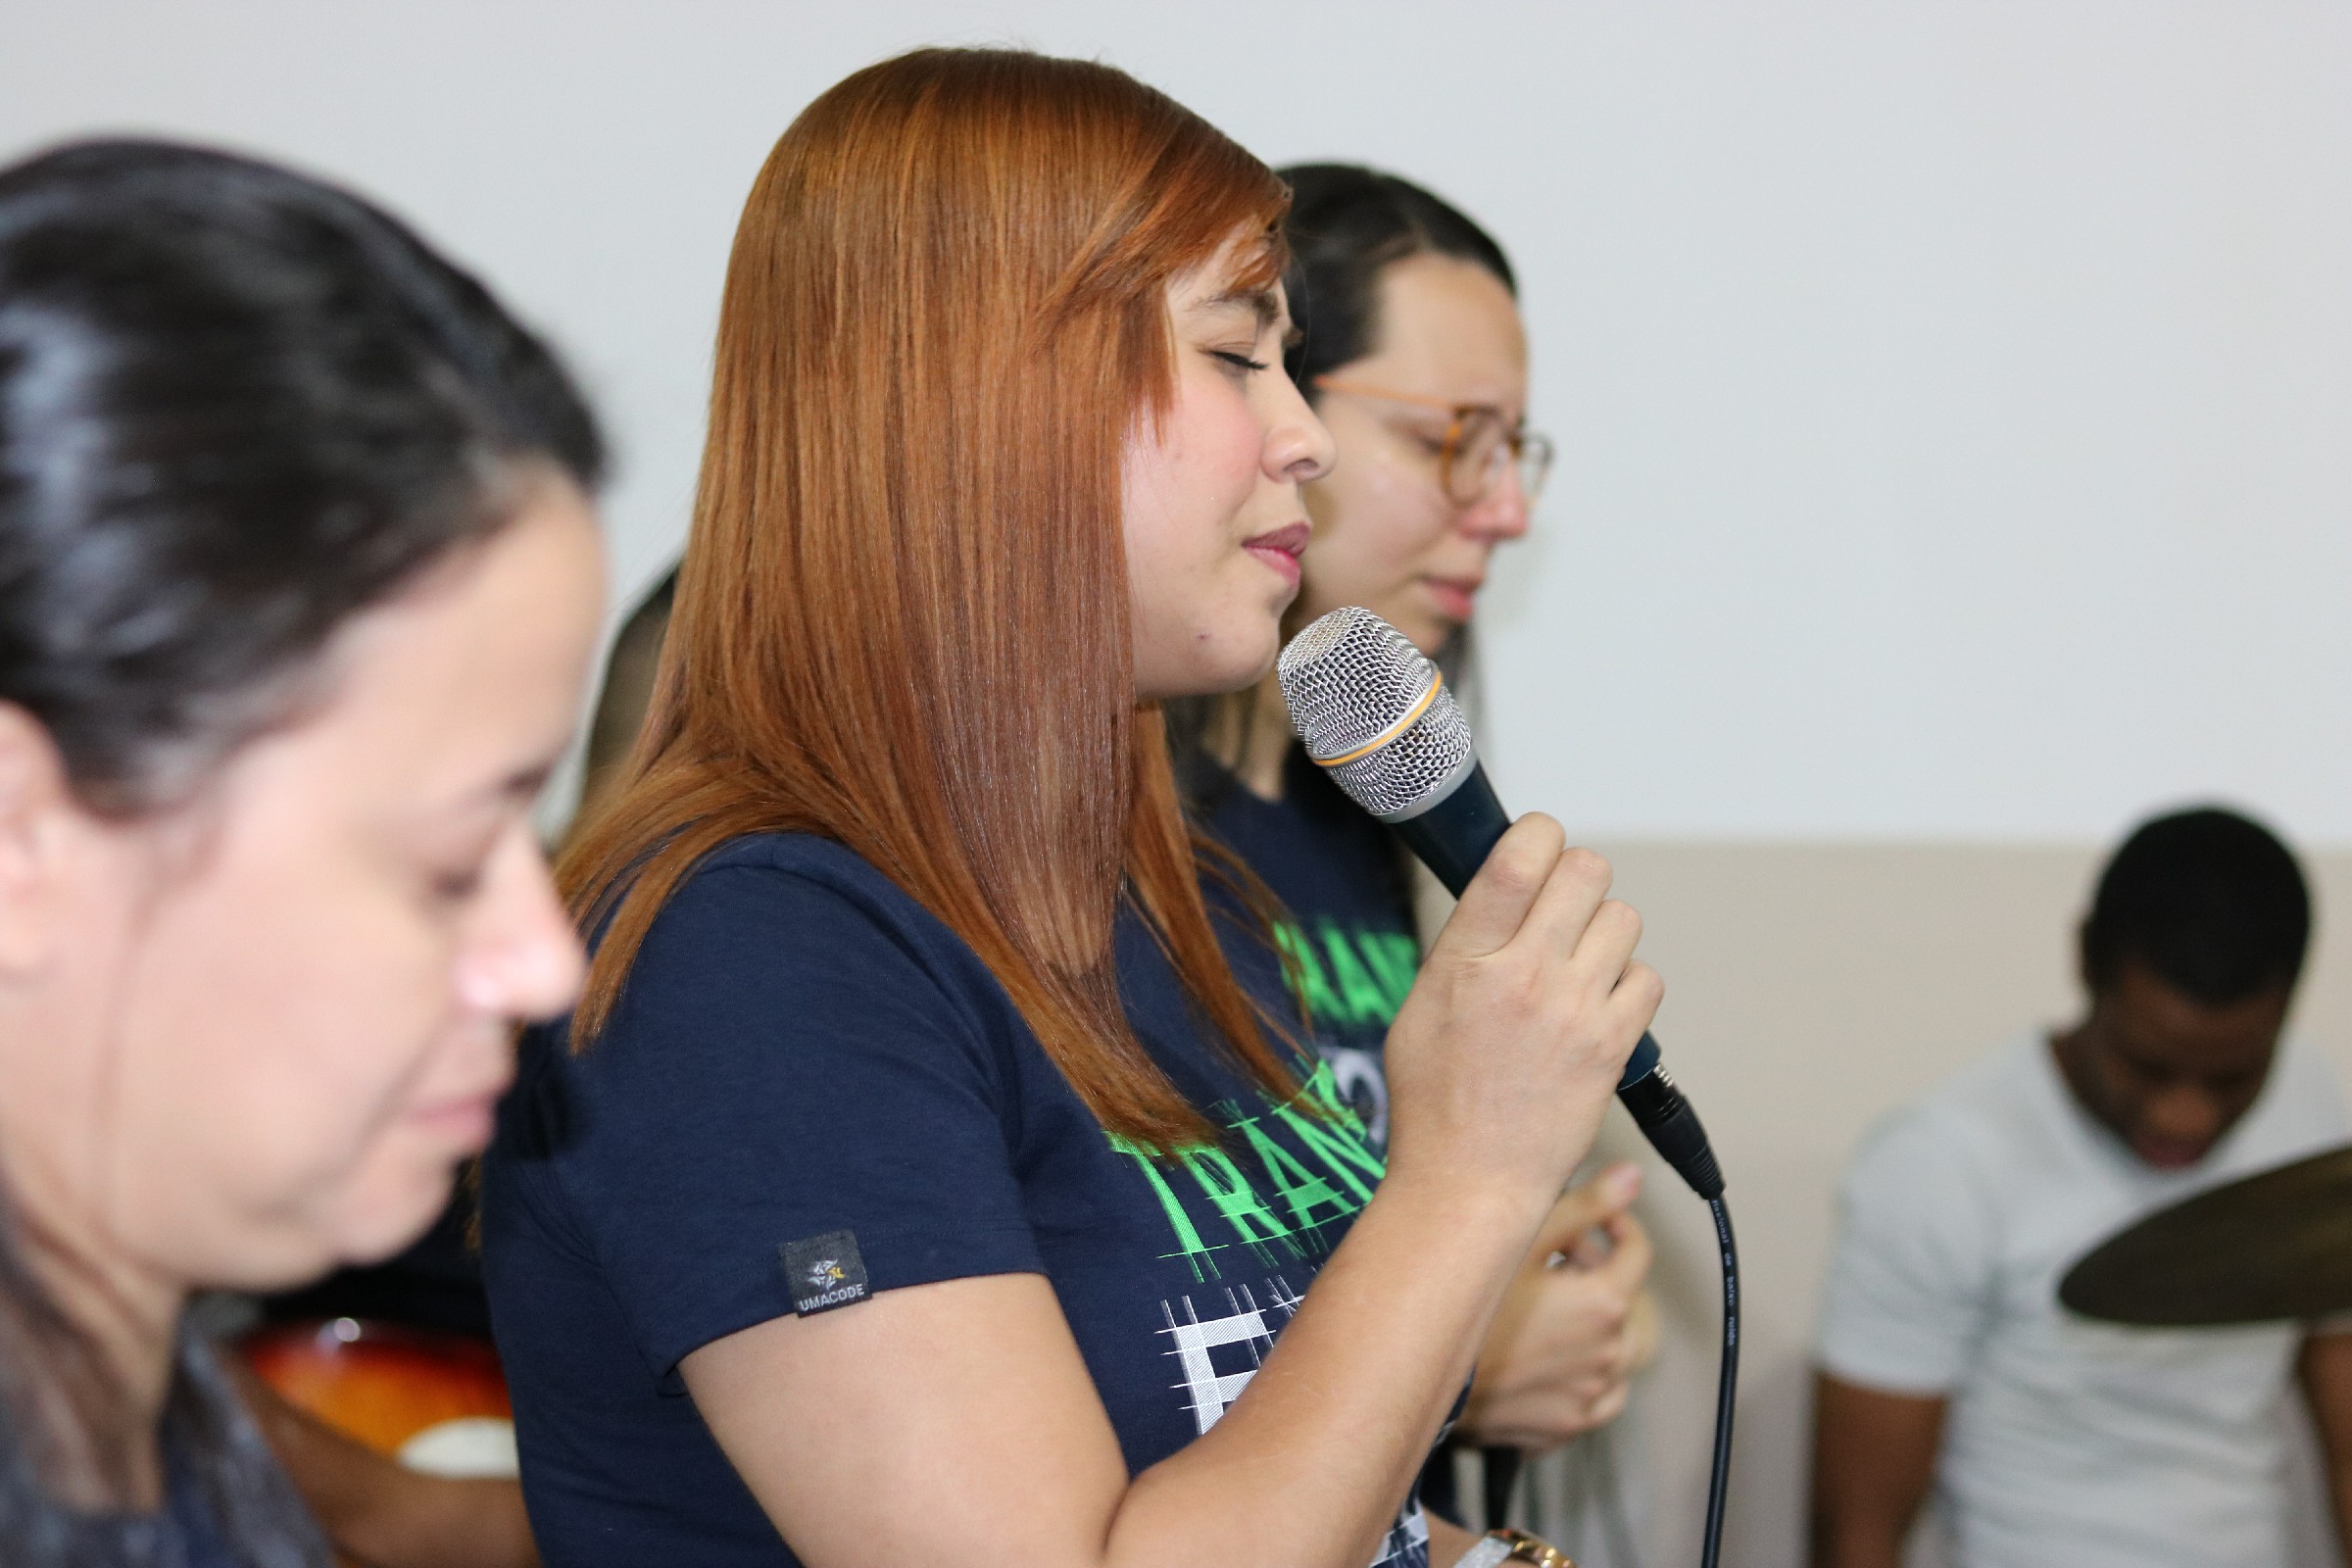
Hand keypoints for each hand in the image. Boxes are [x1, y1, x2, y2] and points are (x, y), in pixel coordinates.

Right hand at [1382, 816, 1660, 1208]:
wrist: (1470, 1181)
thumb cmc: (1435, 1103)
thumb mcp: (1420, 1006)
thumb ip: (1462, 946)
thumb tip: (1500, 892)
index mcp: (1464, 961)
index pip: (1517, 859)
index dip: (1538, 833)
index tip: (1538, 842)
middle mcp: (1524, 977)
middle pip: (1585, 871)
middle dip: (1576, 878)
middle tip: (1561, 906)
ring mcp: (1575, 1011)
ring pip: (1622, 918)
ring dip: (1603, 932)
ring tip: (1578, 966)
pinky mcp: (1613, 1046)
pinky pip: (1647, 978)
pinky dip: (1628, 985)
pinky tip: (1598, 1007)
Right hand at [1460, 1162, 1656, 1449]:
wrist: (1418, 1376)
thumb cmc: (1468, 1306)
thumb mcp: (1524, 1242)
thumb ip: (1585, 1206)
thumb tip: (1631, 1175)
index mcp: (1604, 1305)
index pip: (1637, 1253)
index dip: (1619, 1227)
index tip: (1596, 1220)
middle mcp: (1607, 1355)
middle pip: (1621, 1302)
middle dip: (1594, 1274)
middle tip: (1553, 1258)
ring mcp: (1587, 1397)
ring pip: (1611, 1353)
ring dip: (1591, 1328)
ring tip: (1546, 1311)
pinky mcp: (1564, 1427)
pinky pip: (1591, 1399)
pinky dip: (1580, 1377)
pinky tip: (1544, 1360)